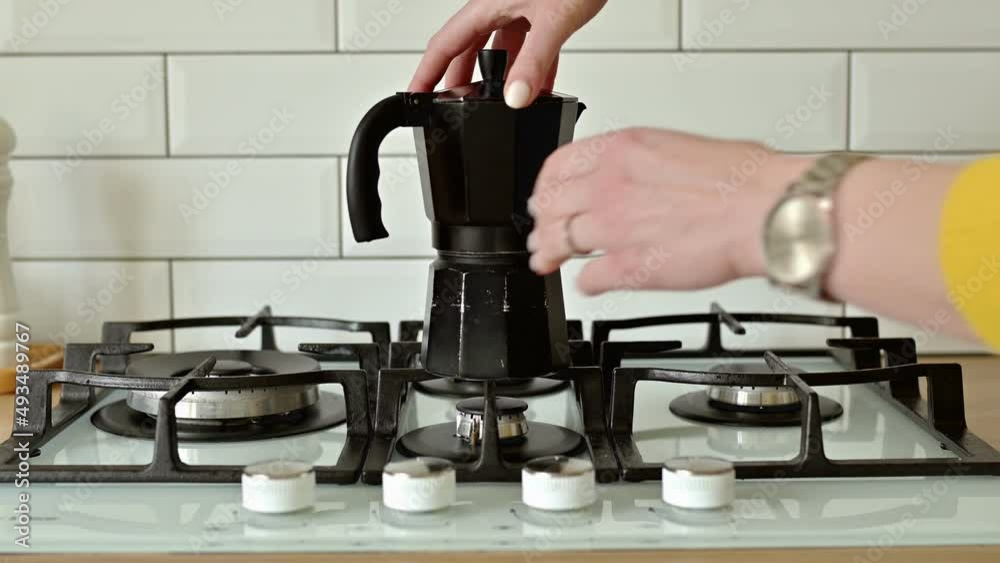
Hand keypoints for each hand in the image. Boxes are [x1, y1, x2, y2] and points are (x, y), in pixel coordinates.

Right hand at [409, 0, 606, 107]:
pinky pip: (527, 48)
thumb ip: (534, 62)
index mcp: (486, 5)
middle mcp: (497, 6)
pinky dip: (528, 69)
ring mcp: (519, 9)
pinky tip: (537, 89)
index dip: (426, 73)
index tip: (415, 96)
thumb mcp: (553, 20)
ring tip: (493, 105)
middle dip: (458, 81)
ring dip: (496, 78)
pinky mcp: (542, 13)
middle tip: (451, 108)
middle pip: (466, 50)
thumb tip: (516, 98)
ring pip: (497, 50)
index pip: (444, 45)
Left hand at [526, 128, 813, 294]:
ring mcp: (613, 228)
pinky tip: (589, 284)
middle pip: (550, 205)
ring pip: (558, 241)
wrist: (764, 211)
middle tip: (540, 231)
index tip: (545, 195)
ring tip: (546, 259)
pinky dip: (586, 284)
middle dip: (540, 221)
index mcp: (620, 150)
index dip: (545, 185)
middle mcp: (608, 186)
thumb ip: (639, 162)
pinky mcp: (627, 267)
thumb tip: (629, 173)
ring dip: (548, 253)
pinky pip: (588, 279)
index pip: (557, 165)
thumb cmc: (741, 179)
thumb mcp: (677, 146)